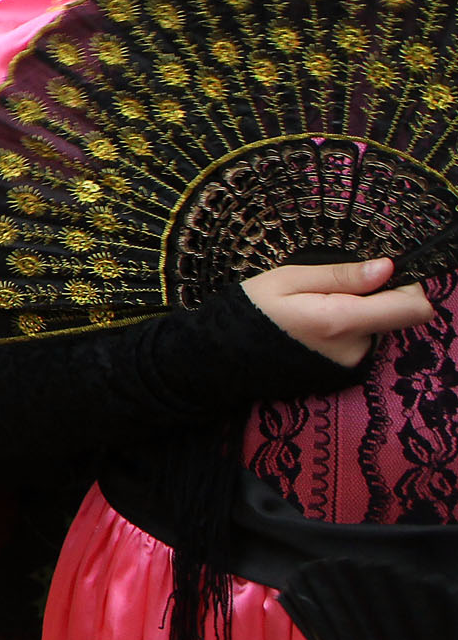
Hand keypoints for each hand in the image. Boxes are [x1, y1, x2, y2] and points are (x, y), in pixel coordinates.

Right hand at [243, 257, 433, 368]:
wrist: (224, 356)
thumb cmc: (251, 311)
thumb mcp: (289, 279)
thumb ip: (342, 275)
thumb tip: (388, 268)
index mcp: (344, 321)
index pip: (414, 309)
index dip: (408, 286)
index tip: (381, 273)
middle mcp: (357, 348)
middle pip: (397, 315)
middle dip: (375, 297)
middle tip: (331, 289)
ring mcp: (353, 363)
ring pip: (379, 326)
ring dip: (359, 312)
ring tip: (317, 307)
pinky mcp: (346, 371)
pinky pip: (363, 341)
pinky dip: (348, 328)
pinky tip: (316, 325)